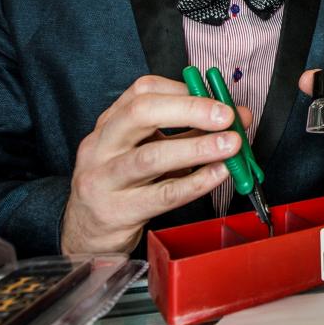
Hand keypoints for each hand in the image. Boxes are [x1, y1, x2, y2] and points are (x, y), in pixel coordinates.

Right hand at [61, 75, 248, 254]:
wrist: (87, 234)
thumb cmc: (122, 185)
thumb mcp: (145, 151)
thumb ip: (188, 132)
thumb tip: (236, 117)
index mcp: (109, 123)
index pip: (143, 91)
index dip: (184, 90)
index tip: (217, 98)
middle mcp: (100, 146)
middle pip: (141, 114)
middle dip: (190, 110)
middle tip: (226, 117)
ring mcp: (104, 179)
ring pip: (150, 156)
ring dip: (197, 148)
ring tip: (231, 145)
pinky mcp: (117, 211)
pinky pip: (162, 194)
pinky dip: (196, 182)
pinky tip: (219, 174)